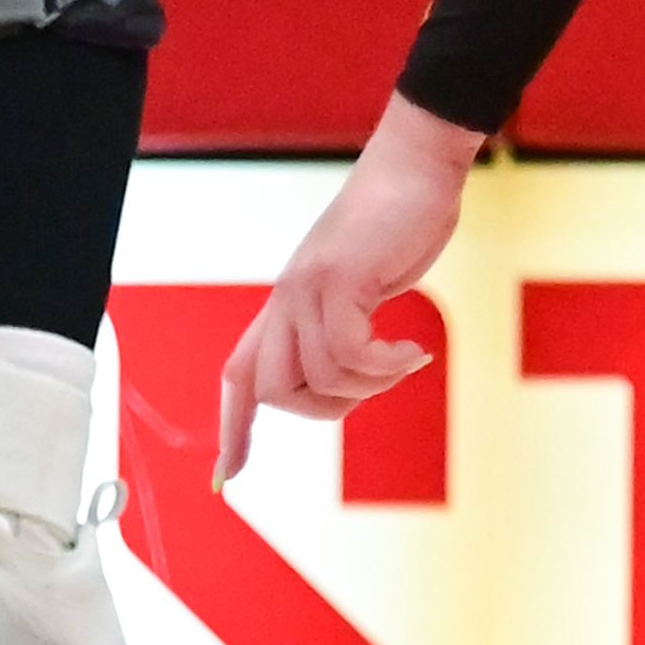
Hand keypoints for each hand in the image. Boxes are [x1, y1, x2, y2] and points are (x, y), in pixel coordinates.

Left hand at [214, 98, 476, 475]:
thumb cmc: (393, 227)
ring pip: (319, 378)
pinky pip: (352, 352)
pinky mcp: (337, 276)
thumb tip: (335, 379)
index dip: (233, 427)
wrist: (414, 167)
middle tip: (374, 385)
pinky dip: (388, 364)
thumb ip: (339, 327)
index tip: (230, 477)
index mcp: (286, 304)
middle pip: (273, 390)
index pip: (241, 373)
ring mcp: (306, 285)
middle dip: (325, 410)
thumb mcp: (360, 289)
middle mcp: (285, 297)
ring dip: (371, 385)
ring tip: (404, 356)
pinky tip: (414, 347)